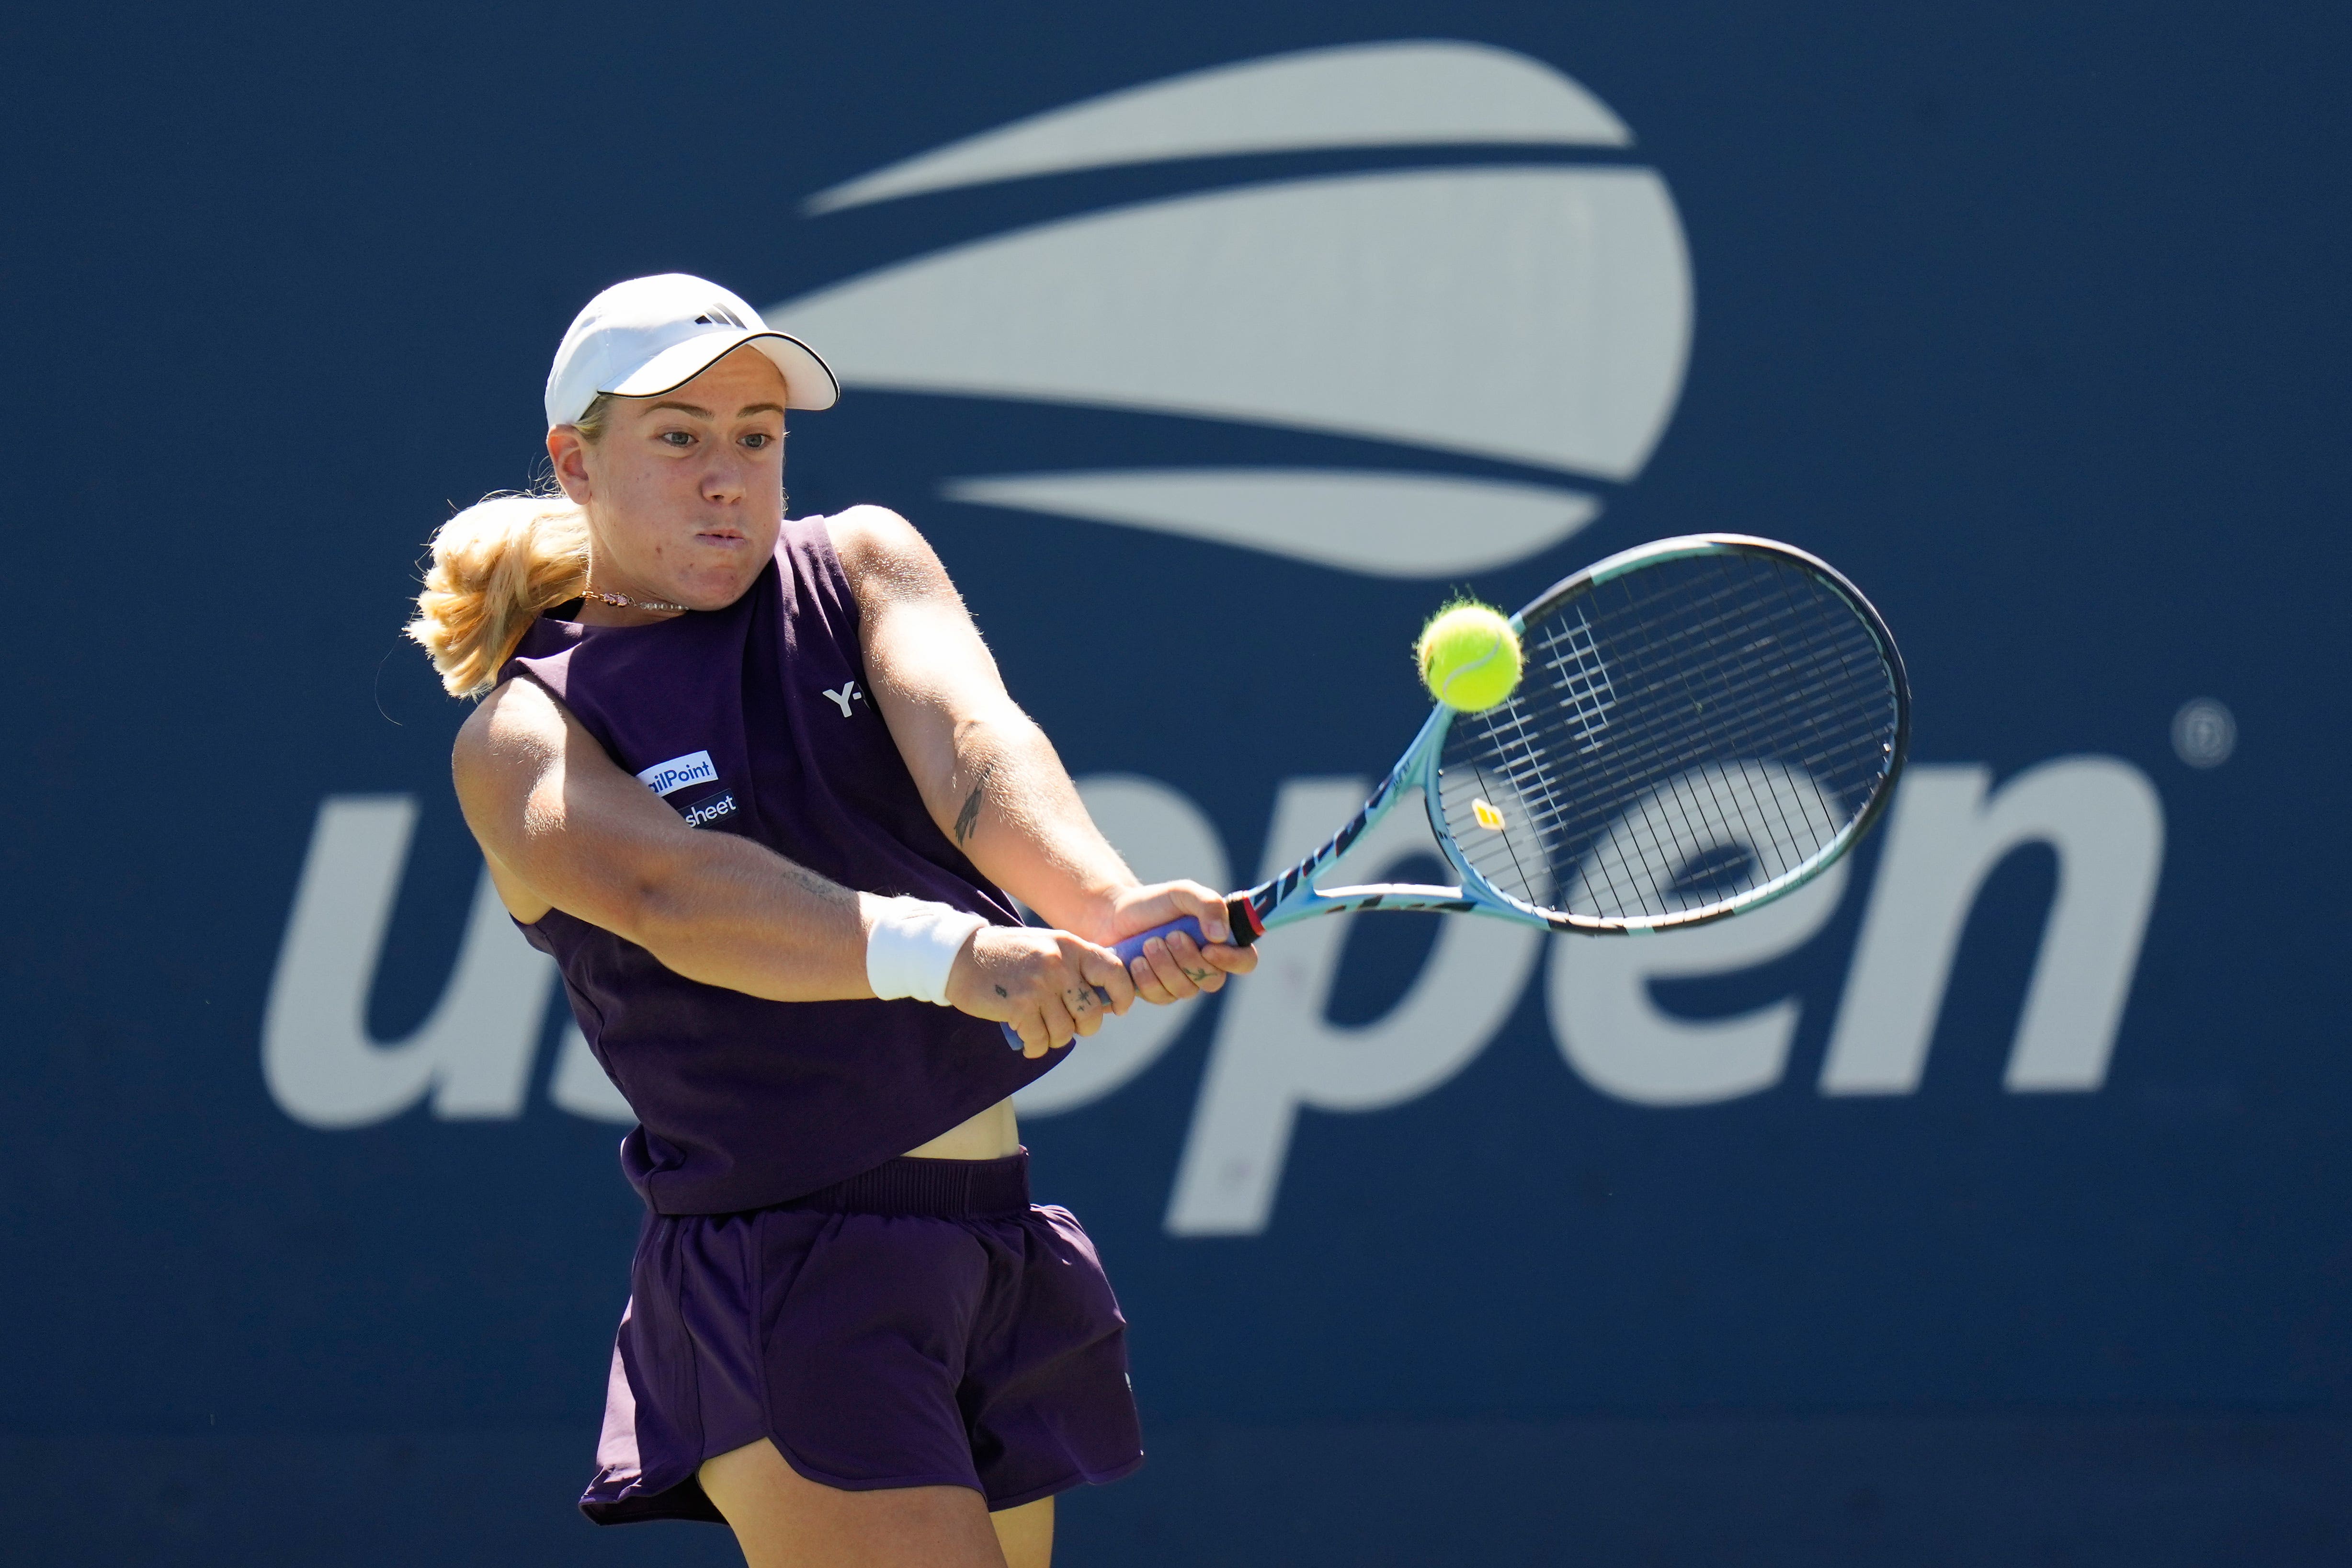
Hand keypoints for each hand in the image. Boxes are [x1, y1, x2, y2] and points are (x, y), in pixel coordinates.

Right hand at [945, 924, 1137, 1058]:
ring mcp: (1040, 985)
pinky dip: (1036, 1047)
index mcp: (1070, 946)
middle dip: (1083, 1028)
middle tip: (1068, 1026)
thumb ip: (1074, 965)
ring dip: (1054, 1038)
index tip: (1118, 1009)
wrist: (960, 956)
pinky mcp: (1020, 1005)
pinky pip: (1040, 1040)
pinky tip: (1028, 1041)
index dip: (1123, 995)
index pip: (1114, 971)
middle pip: (1091, 1012)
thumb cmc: (1006, 955)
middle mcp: (1059, 963)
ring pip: (1065, 1031)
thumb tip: (1106, 1000)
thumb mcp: (1045, 946)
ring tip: (1041, 1031)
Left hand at [1095, 881, 1260, 1004]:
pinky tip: (1135, 961)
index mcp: (1219, 942)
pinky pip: (1161, 997)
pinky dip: (1147, 979)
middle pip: (1213, 980)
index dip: (1233, 960)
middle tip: (1169, 936)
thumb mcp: (1181, 894)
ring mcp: (1181, 983)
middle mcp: (1205, 966)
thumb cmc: (1152, 903)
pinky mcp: (1156, 993)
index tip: (1209, 947)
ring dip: (1165, 966)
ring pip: (1186, 991)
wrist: (1111, 915)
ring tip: (1148, 944)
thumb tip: (1221, 935)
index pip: (1245, 961)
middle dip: (1189, 959)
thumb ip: (1208, 904)